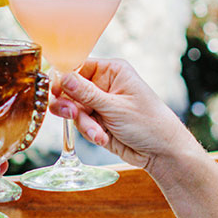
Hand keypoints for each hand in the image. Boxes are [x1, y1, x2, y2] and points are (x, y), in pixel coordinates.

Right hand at [53, 58, 197, 168]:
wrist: (161, 152)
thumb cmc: (148, 122)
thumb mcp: (116, 107)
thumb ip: (87, 94)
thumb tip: (63, 76)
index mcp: (112, 71)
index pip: (78, 66)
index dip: (64, 78)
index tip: (56, 90)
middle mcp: (103, 84)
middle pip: (71, 89)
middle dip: (71, 104)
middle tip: (73, 114)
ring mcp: (99, 104)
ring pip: (74, 109)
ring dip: (84, 123)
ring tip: (98, 133)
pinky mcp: (97, 121)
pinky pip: (81, 124)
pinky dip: (89, 132)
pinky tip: (103, 138)